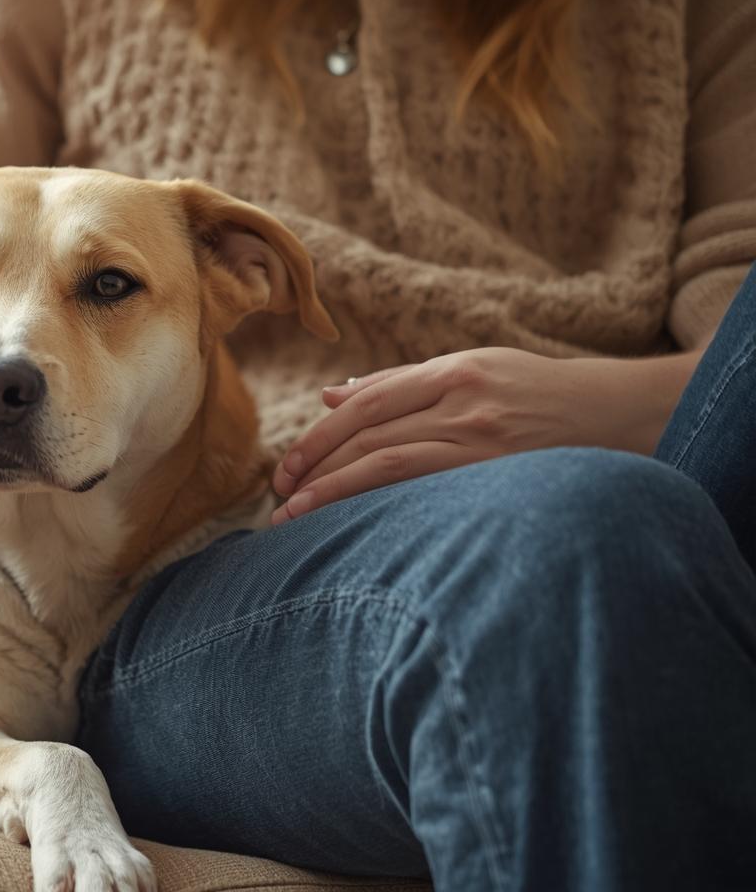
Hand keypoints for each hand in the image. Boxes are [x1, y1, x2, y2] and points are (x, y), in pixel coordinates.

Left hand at [270, 346, 697, 524]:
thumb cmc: (536, 392)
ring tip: (294, 517)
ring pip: (390, 466)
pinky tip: (352, 527)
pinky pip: (427, 494)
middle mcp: (465, 404)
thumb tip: (331, 397)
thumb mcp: (473, 370)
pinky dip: (381, 508)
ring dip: (334, 493)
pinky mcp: (502, 476)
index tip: (286, 467)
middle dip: (316, 468)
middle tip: (278, 497)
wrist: (621, 415)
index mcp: (454, 372)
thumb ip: (400, 385)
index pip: (367, 405)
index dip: (319, 437)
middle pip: (370, 436)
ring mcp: (484, 443)